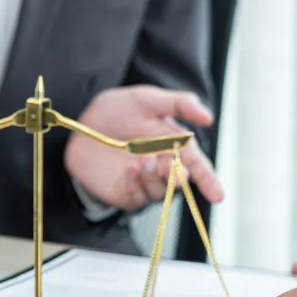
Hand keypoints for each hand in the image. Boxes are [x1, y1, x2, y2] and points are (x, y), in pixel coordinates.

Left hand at [64, 85, 223, 211]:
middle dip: (180, 178)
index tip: (217, 195)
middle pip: (181, 181)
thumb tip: (208, 117)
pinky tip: (128, 171)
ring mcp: (143, 181)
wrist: (78, 127)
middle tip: (176, 170)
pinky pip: (137, 197)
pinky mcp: (125, 193)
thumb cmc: (114, 112)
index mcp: (172, 144)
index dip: (209, 181)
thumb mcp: (145, 99)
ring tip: (143, 161)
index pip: (197, 165)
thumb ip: (178, 104)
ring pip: (160, 191)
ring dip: (156, 178)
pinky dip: (136, 185)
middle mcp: (161, 166)